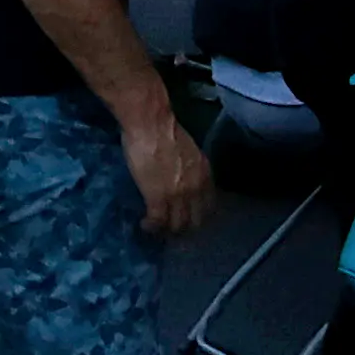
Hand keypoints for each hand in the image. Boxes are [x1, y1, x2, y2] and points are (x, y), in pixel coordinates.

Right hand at [117, 103, 215, 241]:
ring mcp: (178, 196)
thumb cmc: (165, 130)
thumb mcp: (189, 152)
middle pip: (195, 220)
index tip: (188, 218)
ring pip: (177, 224)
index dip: (198, 215)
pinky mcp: (158, 199)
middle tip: (172, 228)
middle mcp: (196, 188)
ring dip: (167, 230)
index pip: (209, 206)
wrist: (151, 124)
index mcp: (205, 175)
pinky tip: (146, 225)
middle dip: (184, 227)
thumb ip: (191, 169)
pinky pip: (158, 221)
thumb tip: (182, 178)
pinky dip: (151, 226)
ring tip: (158, 229)